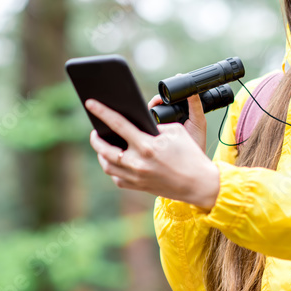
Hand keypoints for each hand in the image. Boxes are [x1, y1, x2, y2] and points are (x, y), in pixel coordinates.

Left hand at [86, 98, 219, 210]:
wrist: (199, 184)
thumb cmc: (190, 155)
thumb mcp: (176, 132)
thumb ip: (154, 127)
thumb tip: (138, 125)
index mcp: (147, 146)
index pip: (118, 124)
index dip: (102, 112)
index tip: (90, 103)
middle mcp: (137, 162)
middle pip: (104, 149)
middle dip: (96, 138)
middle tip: (95, 131)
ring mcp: (136, 177)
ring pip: (107, 165)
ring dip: (101, 154)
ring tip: (103, 146)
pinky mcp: (139, 187)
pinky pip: (117, 178)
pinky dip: (113, 169)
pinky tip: (116, 161)